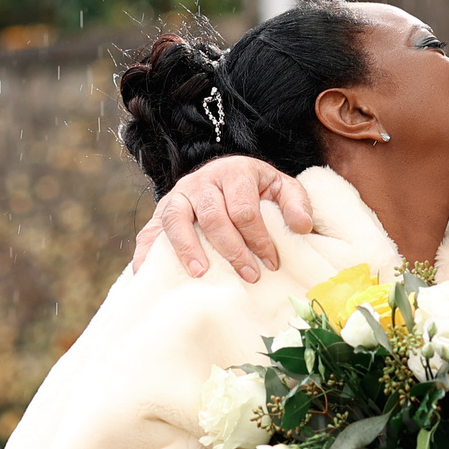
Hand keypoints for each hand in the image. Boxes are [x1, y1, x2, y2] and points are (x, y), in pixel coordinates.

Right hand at [131, 156, 315, 282]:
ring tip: (201, 274)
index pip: (244, 210)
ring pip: (177, 220)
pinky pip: (149, 232)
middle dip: (233, 250)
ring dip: (188, 249)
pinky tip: (148, 275)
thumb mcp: (280, 187)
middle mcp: (201, 181)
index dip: (259, 239)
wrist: (222, 176)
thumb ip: (295, 202)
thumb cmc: (255, 189)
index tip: (272, 263)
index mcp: (233, 172)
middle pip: (213, 217)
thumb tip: (302, 227)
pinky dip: (146, 253)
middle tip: (249, 276)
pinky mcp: (160, 212)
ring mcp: (177, 196)